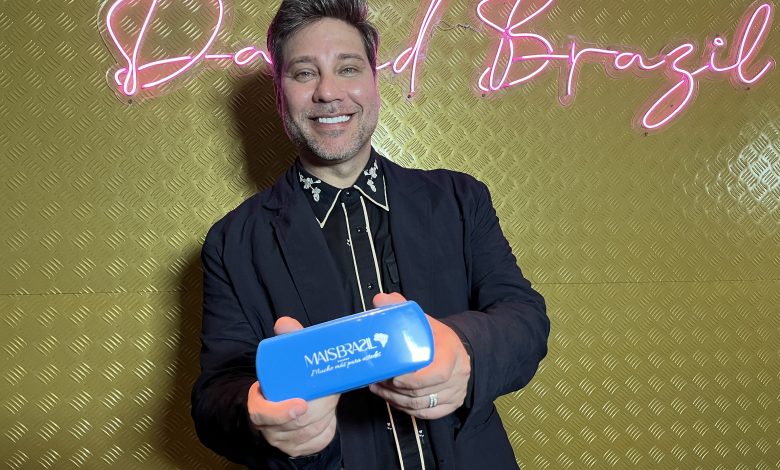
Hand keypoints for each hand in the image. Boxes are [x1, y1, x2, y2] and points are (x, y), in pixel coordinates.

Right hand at [247, 317, 339, 456]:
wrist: (285, 406)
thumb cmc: (285, 382)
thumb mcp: (283, 362)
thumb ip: (286, 342)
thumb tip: (284, 323)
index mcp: (258, 405)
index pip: (263, 414)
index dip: (282, 412)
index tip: (301, 403)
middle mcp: (268, 427)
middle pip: (296, 423)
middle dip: (319, 407)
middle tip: (330, 392)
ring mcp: (284, 441)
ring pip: (310, 432)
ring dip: (326, 415)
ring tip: (330, 397)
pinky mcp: (300, 448)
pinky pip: (318, 440)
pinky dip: (328, 427)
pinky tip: (328, 415)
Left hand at [368, 293, 470, 419]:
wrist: (458, 350)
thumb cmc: (437, 337)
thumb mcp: (423, 320)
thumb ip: (401, 307)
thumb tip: (379, 300)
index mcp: (451, 352)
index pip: (436, 373)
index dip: (412, 379)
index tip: (392, 376)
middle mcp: (457, 375)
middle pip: (423, 391)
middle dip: (395, 389)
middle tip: (376, 381)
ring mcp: (455, 392)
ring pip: (421, 405)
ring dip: (396, 400)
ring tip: (379, 389)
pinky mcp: (450, 405)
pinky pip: (426, 414)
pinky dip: (406, 409)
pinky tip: (393, 399)